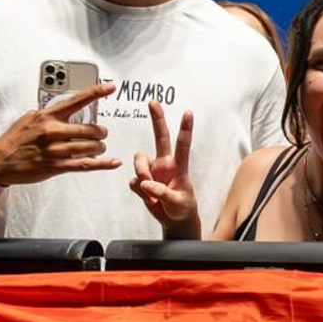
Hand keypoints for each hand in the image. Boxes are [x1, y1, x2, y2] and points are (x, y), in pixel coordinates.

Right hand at [0, 83, 118, 184]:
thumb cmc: (16, 139)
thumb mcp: (31, 119)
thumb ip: (51, 114)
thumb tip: (70, 109)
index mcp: (47, 116)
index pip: (76, 101)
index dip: (95, 93)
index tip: (110, 87)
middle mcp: (52, 131)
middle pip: (90, 129)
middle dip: (100, 132)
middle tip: (101, 134)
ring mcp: (55, 150)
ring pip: (91, 147)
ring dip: (99, 147)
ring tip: (98, 147)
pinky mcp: (57, 166)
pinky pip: (85, 164)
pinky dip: (103, 164)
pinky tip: (113, 162)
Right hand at [128, 100, 198, 234]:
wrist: (174, 220)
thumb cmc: (182, 208)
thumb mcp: (177, 202)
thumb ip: (162, 193)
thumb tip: (145, 183)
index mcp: (179, 166)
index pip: (183, 145)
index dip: (185, 129)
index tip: (188, 112)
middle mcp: (164, 164)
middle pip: (160, 137)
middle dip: (157, 119)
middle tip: (153, 102)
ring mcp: (152, 171)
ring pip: (139, 161)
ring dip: (141, 174)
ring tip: (151, 193)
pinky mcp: (141, 181)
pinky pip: (133, 181)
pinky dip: (139, 191)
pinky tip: (148, 199)